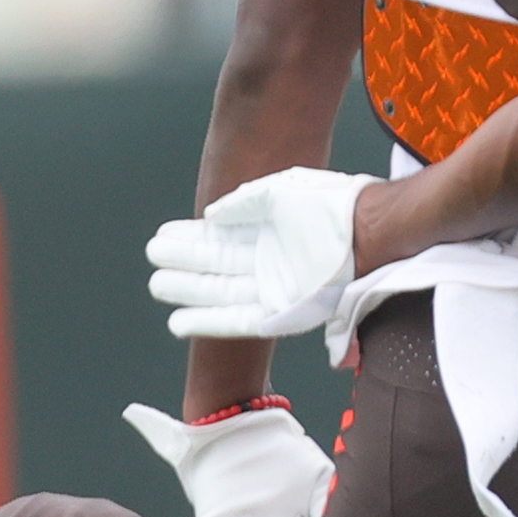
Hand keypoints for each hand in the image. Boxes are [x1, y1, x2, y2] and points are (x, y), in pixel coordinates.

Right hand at [148, 171, 369, 342]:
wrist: (364, 229)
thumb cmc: (328, 205)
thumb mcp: (277, 194)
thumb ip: (243, 204)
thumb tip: (211, 213)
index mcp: (265, 233)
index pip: (217, 239)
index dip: (188, 240)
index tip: (161, 237)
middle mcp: (266, 263)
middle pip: (214, 268)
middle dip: (182, 266)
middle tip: (153, 261)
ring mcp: (272, 288)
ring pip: (219, 294)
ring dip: (188, 293)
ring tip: (157, 286)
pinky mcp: (282, 313)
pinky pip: (237, 321)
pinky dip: (209, 322)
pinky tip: (179, 321)